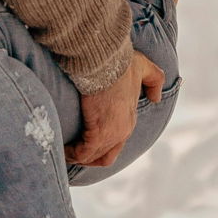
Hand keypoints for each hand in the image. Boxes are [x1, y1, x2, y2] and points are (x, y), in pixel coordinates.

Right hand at [64, 50, 164, 167]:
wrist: (107, 60)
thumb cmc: (121, 61)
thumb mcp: (144, 68)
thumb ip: (154, 80)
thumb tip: (156, 97)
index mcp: (130, 119)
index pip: (115, 143)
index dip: (98, 145)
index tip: (81, 140)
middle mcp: (123, 131)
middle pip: (105, 156)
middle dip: (87, 156)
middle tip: (70, 150)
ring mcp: (112, 134)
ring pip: (93, 157)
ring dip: (76, 156)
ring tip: (62, 150)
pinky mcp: (98, 133)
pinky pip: (83, 153)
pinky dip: (71, 153)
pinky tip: (60, 148)